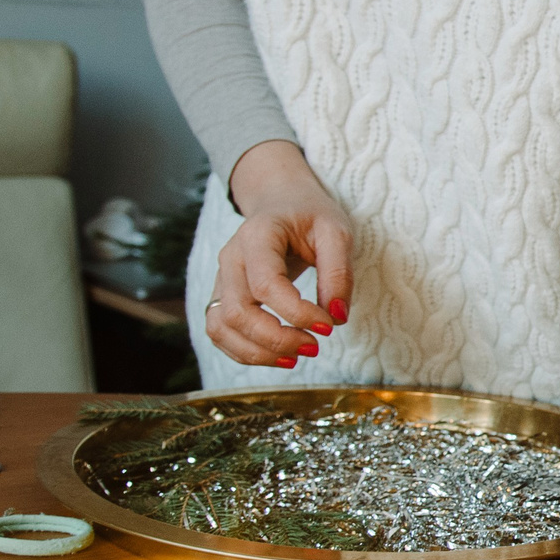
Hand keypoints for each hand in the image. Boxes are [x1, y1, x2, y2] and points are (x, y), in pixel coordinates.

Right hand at [206, 139, 351, 367]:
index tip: (329, 326)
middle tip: (314, 347)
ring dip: (257, 352)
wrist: (280, 201)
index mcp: (257, 236)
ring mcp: (221, 278)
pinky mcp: (222, 296)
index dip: (297, 313)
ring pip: (221, 327)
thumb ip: (339, 272)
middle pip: (237, 312)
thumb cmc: (309, 216)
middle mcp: (230, 258)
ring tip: (296, 357)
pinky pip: (219, 332)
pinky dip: (245, 352)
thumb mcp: (336, 232)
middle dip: (276, 340)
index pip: (266, 285)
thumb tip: (337, 317)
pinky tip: (278, 356)